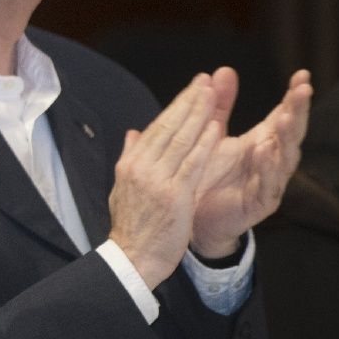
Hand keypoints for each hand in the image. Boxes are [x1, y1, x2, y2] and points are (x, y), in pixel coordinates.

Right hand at [107, 74, 222, 286]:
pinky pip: (192, 164)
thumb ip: (130, 158)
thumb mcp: (122, 188)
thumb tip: (132, 133)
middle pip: (169, 127)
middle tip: (205, 81)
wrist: (131, 258)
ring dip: (199, 115)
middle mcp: (141, 167)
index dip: (177, 105)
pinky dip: (204, 144)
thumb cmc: (132, 227)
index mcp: (130, 164)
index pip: (156, 127)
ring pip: (181, 141)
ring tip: (212, 95)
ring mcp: (157, 180)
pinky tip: (216, 128)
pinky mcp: (174, 195)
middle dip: (189, 102)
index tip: (193, 88)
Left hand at [189, 67, 310, 256]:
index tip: (302, 74)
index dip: (294, 97)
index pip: (284, 116)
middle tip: (303, 90)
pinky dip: (268, 167)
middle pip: (290, 133)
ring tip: (285, 117)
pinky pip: (268, 184)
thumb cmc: (206, 174)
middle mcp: (270, 161)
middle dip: (298, 111)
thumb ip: (219, 105)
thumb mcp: (212, 134)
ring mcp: (269, 182)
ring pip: (285, 158)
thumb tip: (223, 70)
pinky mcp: (260, 203)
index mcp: (262, 142)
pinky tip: (265, 151)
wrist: (191, 216)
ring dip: (286, 137)